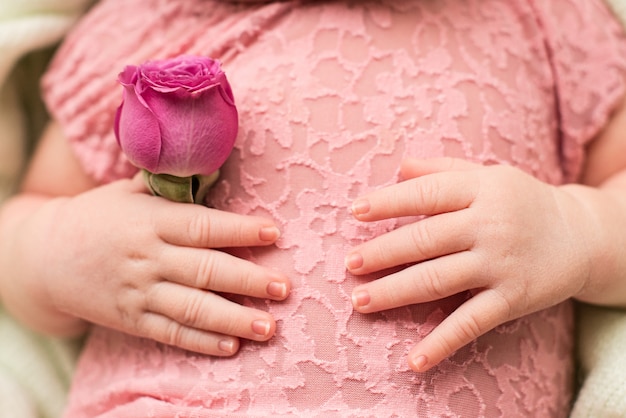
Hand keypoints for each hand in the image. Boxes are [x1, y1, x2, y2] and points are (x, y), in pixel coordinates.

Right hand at [1, 174, 289, 355]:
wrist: (46, 257)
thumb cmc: (100, 216)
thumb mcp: (129, 192)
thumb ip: (171, 185)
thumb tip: (217, 162)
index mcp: (150, 221)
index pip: (202, 226)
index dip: (239, 229)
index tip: (273, 232)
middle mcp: (147, 258)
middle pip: (204, 270)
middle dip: (247, 279)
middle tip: (283, 287)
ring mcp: (138, 292)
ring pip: (192, 308)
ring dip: (233, 318)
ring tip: (269, 326)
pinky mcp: (131, 319)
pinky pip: (170, 333)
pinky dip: (201, 341)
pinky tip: (231, 346)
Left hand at [346, 157, 591, 371]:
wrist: (582, 236)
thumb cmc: (520, 202)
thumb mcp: (488, 176)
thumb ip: (443, 170)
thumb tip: (400, 166)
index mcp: (481, 190)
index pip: (426, 194)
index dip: (388, 203)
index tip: (355, 212)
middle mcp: (490, 225)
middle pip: (425, 240)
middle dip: (382, 253)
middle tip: (349, 264)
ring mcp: (501, 264)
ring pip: (438, 280)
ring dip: (395, 293)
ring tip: (360, 300)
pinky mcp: (513, 299)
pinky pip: (471, 323)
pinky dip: (441, 343)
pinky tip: (413, 360)